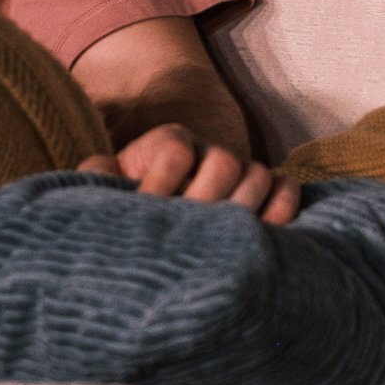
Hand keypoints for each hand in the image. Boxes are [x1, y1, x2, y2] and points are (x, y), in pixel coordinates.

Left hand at [76, 122, 301, 224]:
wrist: (155, 213)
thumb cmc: (126, 203)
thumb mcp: (107, 187)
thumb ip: (98, 177)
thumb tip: (100, 172)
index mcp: (168, 142)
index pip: (175, 150)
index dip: (162, 183)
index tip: (146, 216)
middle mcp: (208, 151)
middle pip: (224, 161)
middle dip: (207, 199)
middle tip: (189, 235)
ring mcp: (240, 170)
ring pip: (257, 173)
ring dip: (244, 207)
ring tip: (223, 242)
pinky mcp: (265, 191)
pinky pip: (286, 187)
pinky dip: (282, 208)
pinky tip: (265, 236)